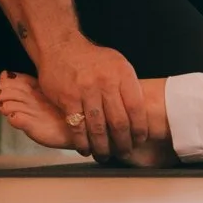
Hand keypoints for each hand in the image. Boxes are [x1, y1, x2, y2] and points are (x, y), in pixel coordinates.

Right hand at [35, 39, 145, 157]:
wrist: (61, 46)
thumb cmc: (92, 58)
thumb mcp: (118, 64)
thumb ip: (128, 86)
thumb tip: (140, 111)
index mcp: (122, 75)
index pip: (136, 107)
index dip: (140, 128)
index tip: (141, 139)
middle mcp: (106, 83)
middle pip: (119, 121)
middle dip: (123, 142)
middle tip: (125, 153)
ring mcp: (86, 91)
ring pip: (98, 127)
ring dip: (102, 146)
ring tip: (105, 156)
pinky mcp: (67, 99)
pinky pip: (77, 126)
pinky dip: (82, 142)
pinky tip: (85, 150)